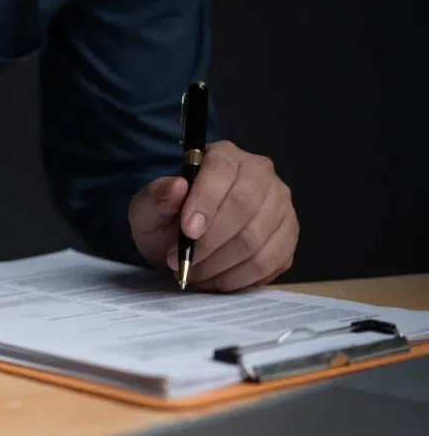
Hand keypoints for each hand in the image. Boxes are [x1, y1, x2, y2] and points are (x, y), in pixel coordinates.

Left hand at [128, 140, 298, 291]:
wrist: (183, 241)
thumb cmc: (167, 219)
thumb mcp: (147, 208)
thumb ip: (156, 197)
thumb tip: (177, 187)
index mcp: (223, 156)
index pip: (222, 172)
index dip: (206, 203)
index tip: (187, 232)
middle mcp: (260, 174)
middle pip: (245, 207)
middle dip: (210, 242)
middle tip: (182, 262)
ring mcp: (279, 205)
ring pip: (256, 240)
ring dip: (219, 265)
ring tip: (194, 272)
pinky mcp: (287, 236)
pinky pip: (269, 263)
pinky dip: (238, 279)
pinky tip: (216, 279)